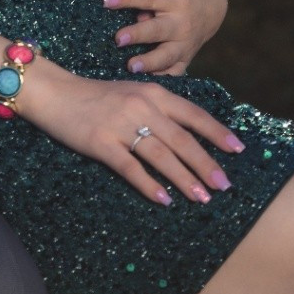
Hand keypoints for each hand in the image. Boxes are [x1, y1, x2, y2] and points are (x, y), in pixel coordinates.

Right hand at [16, 60, 242, 205]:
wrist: (55, 93)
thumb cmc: (97, 96)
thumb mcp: (133, 93)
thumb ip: (159, 110)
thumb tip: (189, 137)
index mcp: (153, 93)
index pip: (193, 114)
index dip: (217, 132)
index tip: (238, 150)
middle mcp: (141, 107)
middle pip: (182, 140)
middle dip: (206, 164)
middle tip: (224, 186)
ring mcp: (121, 125)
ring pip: (161, 156)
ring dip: (184, 179)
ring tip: (202, 197)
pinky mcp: (101, 143)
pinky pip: (131, 167)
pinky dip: (149, 185)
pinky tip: (163, 200)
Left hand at [104, 0, 227, 74]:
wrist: (213, 7)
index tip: (106, 0)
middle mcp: (182, 22)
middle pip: (158, 30)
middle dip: (139, 34)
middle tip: (118, 38)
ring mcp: (184, 44)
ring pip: (166, 56)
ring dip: (149, 63)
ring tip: (130, 66)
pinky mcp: (184, 59)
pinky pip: (173, 73)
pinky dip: (160, 79)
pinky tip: (144, 84)